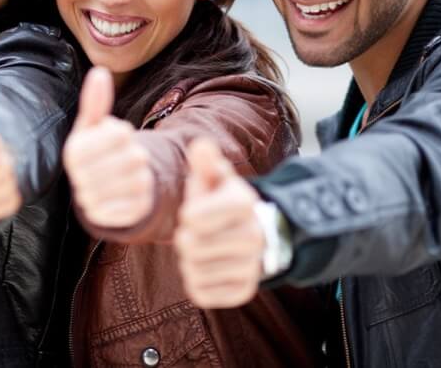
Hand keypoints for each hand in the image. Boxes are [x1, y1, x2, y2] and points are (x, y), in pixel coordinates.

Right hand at [63, 67, 154, 228]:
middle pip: (133, 157)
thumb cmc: (98, 151)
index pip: (119, 134)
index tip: (116, 137)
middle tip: (125, 156)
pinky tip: (131, 190)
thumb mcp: (94, 126)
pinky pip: (139, 202)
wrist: (98, 191)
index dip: (124, 133)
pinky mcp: (110, 219)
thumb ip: (96, 101)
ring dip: (140, 173)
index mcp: (73, 151)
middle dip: (134, 154)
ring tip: (128, 172)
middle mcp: (79, 178)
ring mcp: (94, 200)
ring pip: (139, 179)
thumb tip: (99, 71)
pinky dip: (141, 194)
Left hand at [175, 139, 264, 308]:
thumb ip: (205, 162)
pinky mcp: (244, 291)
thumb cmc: (221, 202)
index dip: (187, 216)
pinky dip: (196, 282)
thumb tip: (200, 146)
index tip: (197, 212)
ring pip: (193, 271)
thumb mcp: (214, 178)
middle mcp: (255, 236)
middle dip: (185, 239)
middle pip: (190, 247)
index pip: (192, 218)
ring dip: (189, 261)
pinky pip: (200, 293)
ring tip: (205, 249)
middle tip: (199, 233)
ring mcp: (252, 267)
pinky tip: (210, 267)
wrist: (250, 234)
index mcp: (244, 203)